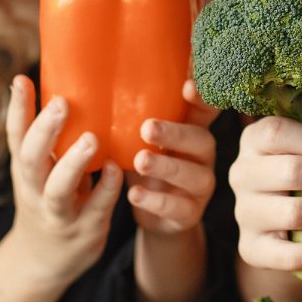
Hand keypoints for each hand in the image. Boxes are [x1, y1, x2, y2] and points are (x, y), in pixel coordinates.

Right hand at [3, 75, 122, 285]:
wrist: (44, 262)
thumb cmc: (49, 200)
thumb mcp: (39, 172)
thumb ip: (48, 139)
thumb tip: (59, 87)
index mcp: (25, 170)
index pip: (16, 136)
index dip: (17, 109)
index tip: (21, 79)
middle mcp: (36, 190)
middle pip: (30, 159)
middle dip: (45, 131)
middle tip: (62, 102)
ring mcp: (58, 213)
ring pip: (59, 189)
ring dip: (74, 163)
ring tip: (93, 138)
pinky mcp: (84, 230)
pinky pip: (96, 209)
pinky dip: (106, 189)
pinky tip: (117, 168)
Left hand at [128, 80, 220, 234]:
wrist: (155, 216)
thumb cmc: (146, 166)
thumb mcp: (141, 142)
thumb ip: (134, 121)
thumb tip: (97, 88)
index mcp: (192, 132)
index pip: (204, 110)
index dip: (201, 98)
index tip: (186, 86)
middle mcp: (203, 157)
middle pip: (202, 140)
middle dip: (176, 133)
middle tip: (147, 128)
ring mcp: (201, 186)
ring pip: (194, 175)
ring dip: (167, 167)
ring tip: (139, 161)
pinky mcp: (191, 213)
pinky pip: (179, 207)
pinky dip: (157, 201)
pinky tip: (135, 194)